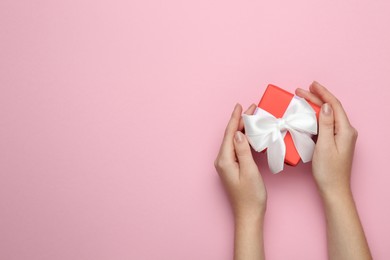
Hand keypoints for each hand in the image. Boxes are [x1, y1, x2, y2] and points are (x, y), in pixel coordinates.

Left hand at [214, 103, 266, 220]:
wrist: (248, 215)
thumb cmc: (251, 196)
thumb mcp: (250, 171)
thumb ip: (243, 151)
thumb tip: (239, 133)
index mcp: (224, 160)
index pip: (230, 134)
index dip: (235, 119)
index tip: (240, 106)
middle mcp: (222, 161)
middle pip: (230, 135)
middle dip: (240, 121)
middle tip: (252, 108)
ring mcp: (226, 165)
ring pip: (233, 141)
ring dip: (242, 128)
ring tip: (251, 117)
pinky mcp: (231, 168)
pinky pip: (236, 148)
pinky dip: (243, 139)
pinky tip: (249, 134)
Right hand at [296, 81, 357, 195]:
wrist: (333, 189)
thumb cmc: (329, 171)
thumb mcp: (325, 145)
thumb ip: (326, 125)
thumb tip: (327, 106)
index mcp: (345, 130)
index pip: (334, 105)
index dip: (322, 93)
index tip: (311, 85)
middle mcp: (346, 131)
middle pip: (331, 109)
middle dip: (316, 98)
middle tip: (301, 91)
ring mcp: (341, 137)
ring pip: (328, 115)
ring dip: (316, 106)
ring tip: (303, 99)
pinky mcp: (335, 142)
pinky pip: (326, 124)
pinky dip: (316, 117)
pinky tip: (308, 115)